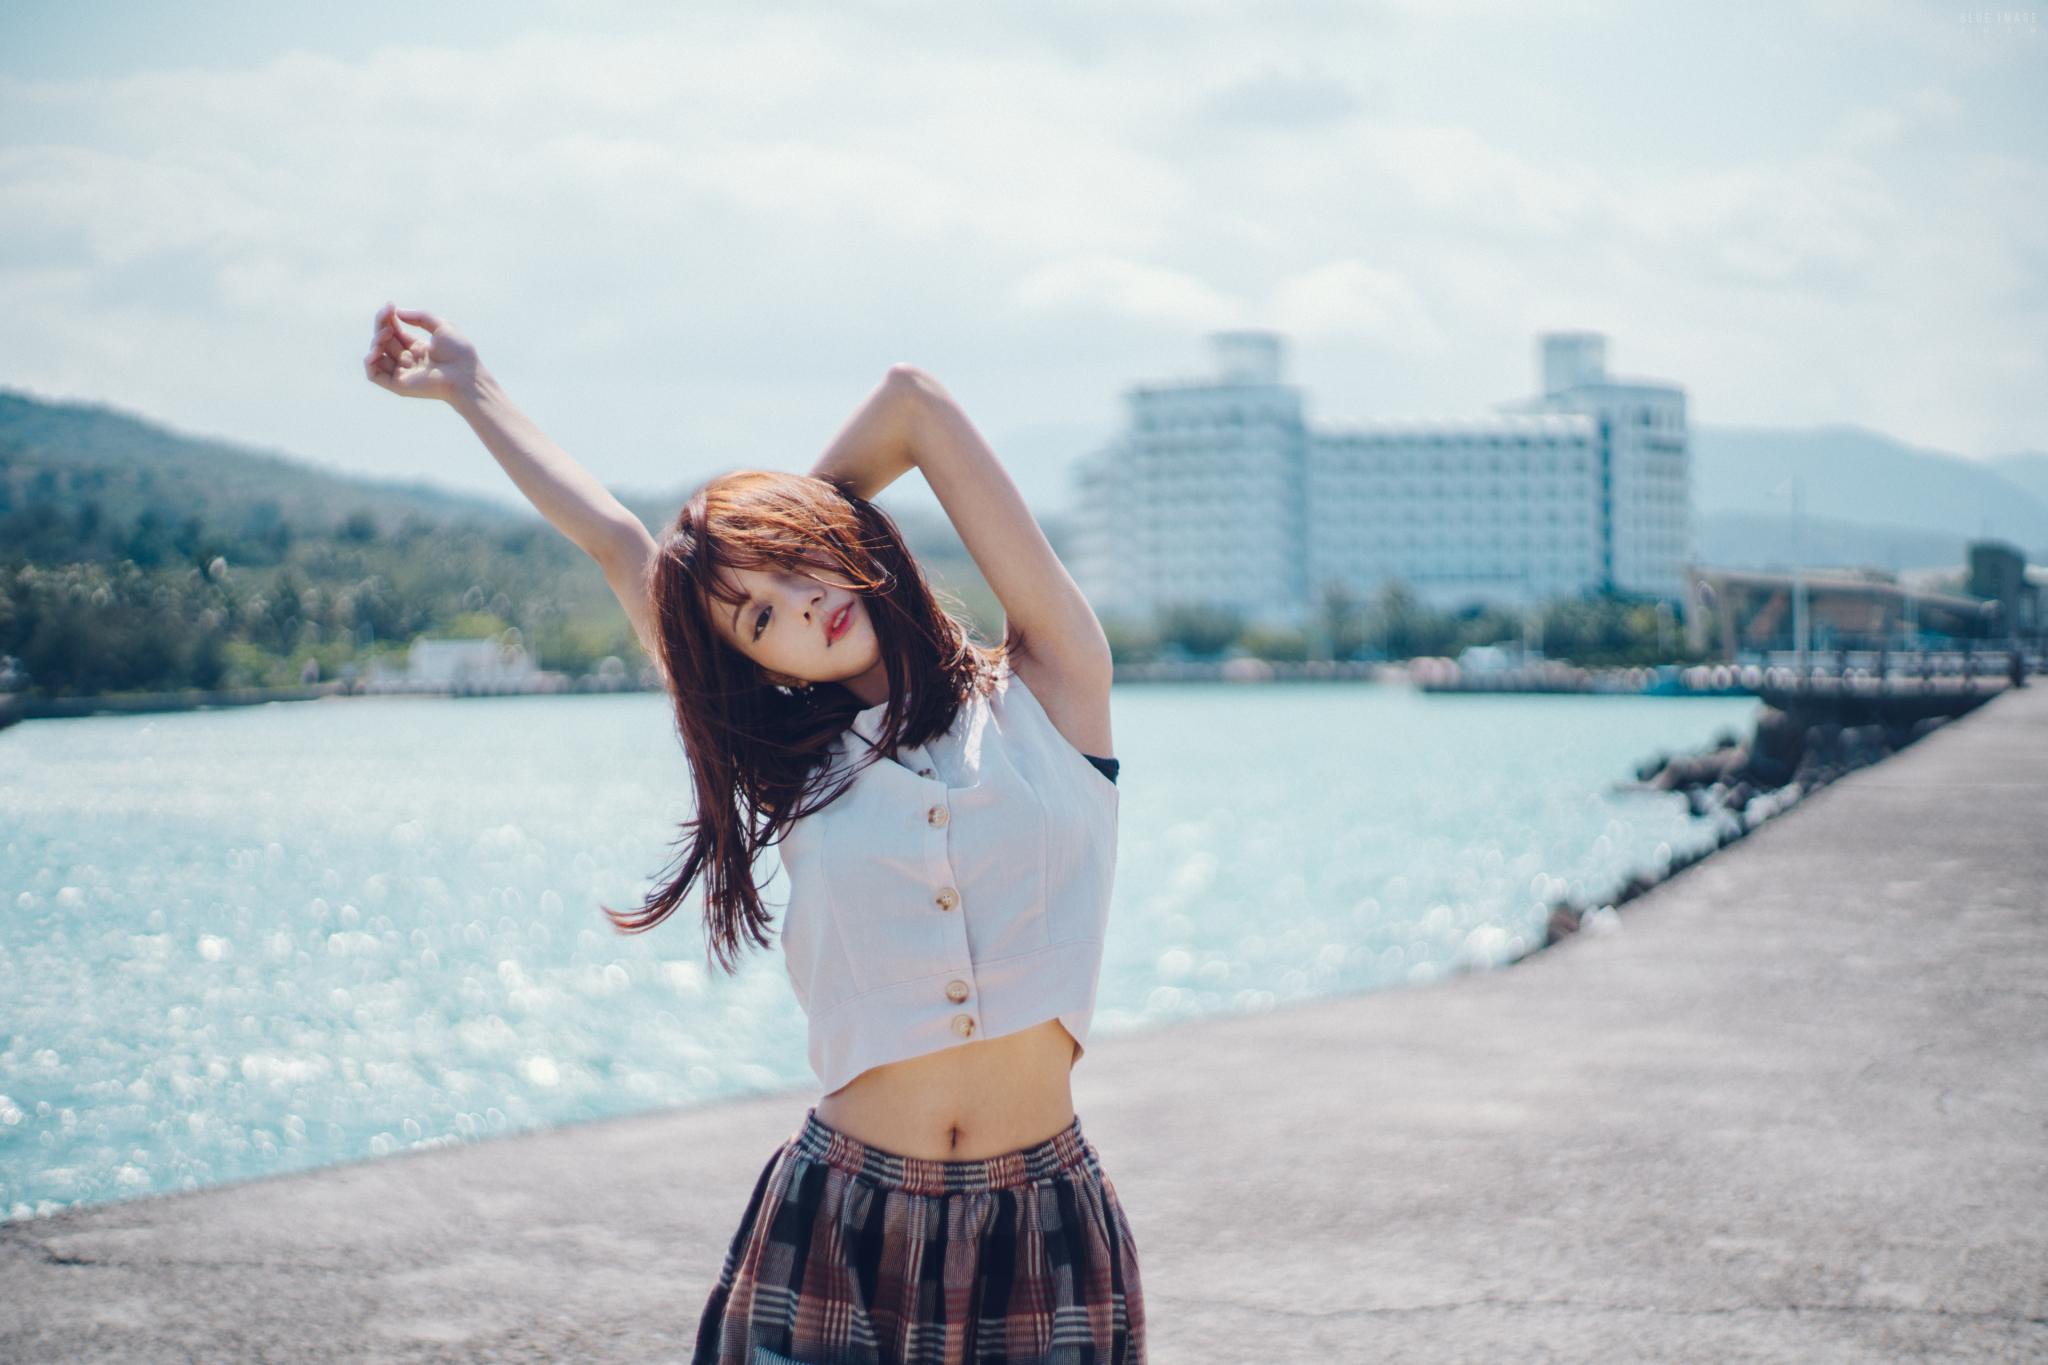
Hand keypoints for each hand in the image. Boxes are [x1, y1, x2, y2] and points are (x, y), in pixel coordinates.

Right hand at [363, 303, 479, 401]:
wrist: (465, 375)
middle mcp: (408, 360)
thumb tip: (398, 313)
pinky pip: (374, 375)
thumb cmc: (459, 353)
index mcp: (418, 348)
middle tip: (388, 315)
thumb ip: (421, 317)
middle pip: (384, 340)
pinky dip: (369, 362)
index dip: (389, 318)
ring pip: (377, 356)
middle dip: (382, 325)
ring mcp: (402, 373)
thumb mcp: (442, 326)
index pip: (394, 332)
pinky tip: (376, 349)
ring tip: (387, 332)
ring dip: (376, 341)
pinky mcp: (398, 385)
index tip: (390, 305)